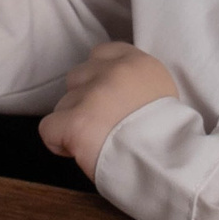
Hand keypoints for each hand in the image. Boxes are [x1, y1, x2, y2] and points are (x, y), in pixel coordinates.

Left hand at [39, 42, 175, 176]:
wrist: (169, 166)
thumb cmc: (169, 138)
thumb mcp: (162, 95)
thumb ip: (135, 85)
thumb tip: (114, 94)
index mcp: (139, 63)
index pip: (101, 53)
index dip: (97, 79)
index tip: (107, 101)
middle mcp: (113, 71)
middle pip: (77, 76)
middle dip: (83, 100)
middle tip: (102, 125)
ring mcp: (92, 95)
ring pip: (63, 103)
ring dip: (73, 122)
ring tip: (96, 142)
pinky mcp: (75, 122)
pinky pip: (48, 128)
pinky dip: (58, 142)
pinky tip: (77, 151)